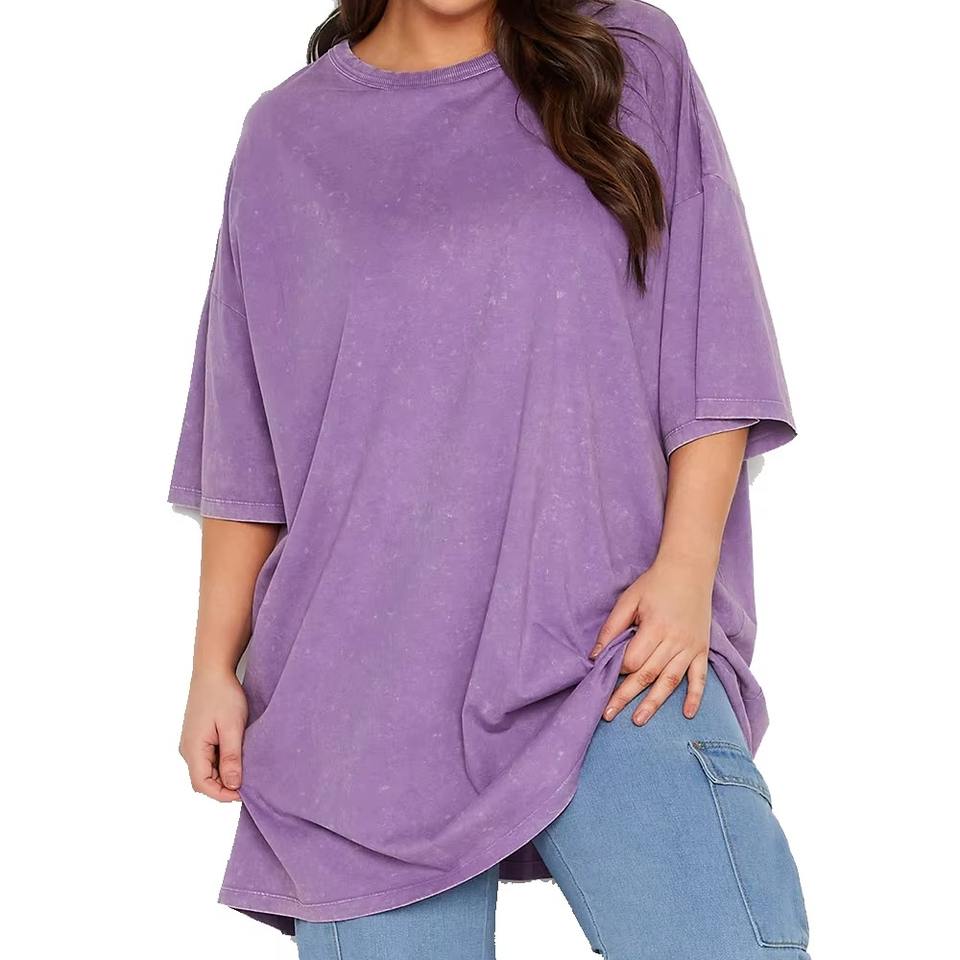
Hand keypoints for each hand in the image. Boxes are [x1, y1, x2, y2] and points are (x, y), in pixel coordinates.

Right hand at [179, 667, 247, 801]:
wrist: (212, 671)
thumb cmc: (222, 695)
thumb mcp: (232, 727)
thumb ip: (231, 757)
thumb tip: (233, 784)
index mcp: (192, 749)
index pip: (202, 785)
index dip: (222, 794)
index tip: (244, 793)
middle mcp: (188, 749)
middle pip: (203, 780)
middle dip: (224, 785)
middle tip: (249, 781)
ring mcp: (192, 743)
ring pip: (207, 770)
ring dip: (224, 773)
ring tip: (246, 766)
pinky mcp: (198, 737)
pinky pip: (208, 758)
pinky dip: (222, 762)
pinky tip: (238, 754)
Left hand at [590, 555, 712, 724]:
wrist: (689, 570)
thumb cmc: (654, 584)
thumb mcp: (628, 599)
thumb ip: (612, 628)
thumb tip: (595, 656)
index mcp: (655, 626)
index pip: (633, 659)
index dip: (618, 670)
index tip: (604, 679)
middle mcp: (675, 640)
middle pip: (647, 675)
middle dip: (626, 696)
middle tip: (608, 714)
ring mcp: (690, 647)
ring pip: (671, 681)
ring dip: (654, 703)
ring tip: (638, 720)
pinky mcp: (702, 649)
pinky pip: (700, 677)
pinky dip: (695, 697)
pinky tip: (686, 714)